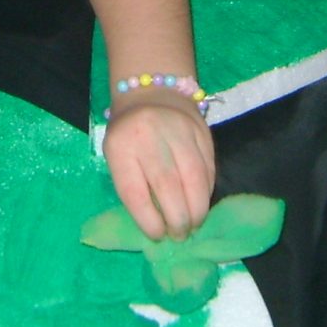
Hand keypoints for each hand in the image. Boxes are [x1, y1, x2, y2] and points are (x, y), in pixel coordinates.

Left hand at [103, 91, 214, 240]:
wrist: (150, 91)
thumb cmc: (129, 134)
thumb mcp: (118, 157)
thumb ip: (133, 186)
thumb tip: (158, 224)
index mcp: (121, 146)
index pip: (135, 190)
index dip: (148, 219)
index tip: (158, 236)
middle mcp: (149, 136)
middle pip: (168, 184)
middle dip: (178, 218)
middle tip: (180, 236)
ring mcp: (178, 130)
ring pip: (194, 176)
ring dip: (197, 208)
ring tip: (194, 225)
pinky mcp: (201, 130)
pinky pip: (208, 167)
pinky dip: (206, 190)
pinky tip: (201, 202)